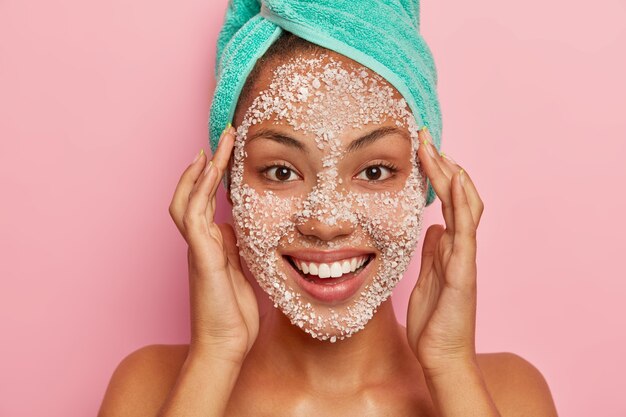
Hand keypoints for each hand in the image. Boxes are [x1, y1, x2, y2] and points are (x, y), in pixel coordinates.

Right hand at [169, 126, 258, 363]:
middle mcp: (200, 242)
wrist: (225, 346)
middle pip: (194, 192)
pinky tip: (209, 169)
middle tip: (223, 136)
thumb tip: (233, 225)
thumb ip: (233, 247)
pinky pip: (194, 215)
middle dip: (207, 163)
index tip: (226, 152)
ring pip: (188, 198)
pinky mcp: (201, 256)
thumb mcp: (239, 271)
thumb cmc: (233, 314)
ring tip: (215, 144)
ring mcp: (197, 248)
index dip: (213, 176)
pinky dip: (198, 189)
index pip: (206, 201)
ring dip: (201, 169)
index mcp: (210, 244)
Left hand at [406, 127, 484, 374]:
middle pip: (458, 197)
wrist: (441, 355)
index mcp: (450, 248)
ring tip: (437, 149)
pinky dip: (463, 203)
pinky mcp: (464, 272)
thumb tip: (433, 228)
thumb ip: (433, 252)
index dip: (438, 175)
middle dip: (443, 165)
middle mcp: (460, 248)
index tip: (421, 150)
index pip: (449, 202)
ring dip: (452, 175)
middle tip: (425, 138)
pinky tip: (457, 180)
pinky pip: (466, 231)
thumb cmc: (434, 320)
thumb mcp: (428, 277)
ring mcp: (465, 258)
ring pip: (466, 207)